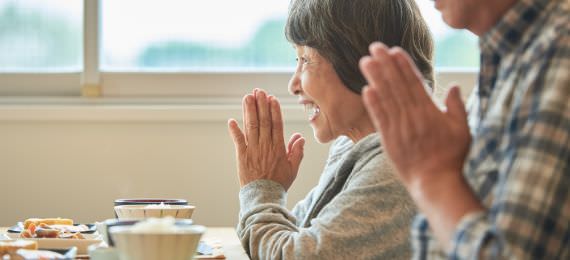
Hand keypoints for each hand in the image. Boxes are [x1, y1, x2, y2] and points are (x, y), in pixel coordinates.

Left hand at [228, 89, 304, 190]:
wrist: (264, 197)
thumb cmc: (279, 183)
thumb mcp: (293, 168)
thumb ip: (297, 152)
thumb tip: (299, 137)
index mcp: (278, 148)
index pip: (276, 125)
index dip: (274, 110)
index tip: (272, 99)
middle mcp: (265, 146)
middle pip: (263, 121)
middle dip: (261, 105)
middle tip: (259, 91)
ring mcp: (253, 150)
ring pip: (251, 127)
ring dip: (249, 111)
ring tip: (248, 98)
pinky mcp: (242, 156)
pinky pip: (238, 141)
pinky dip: (234, 130)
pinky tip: (232, 120)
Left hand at [359, 42, 470, 189]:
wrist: (434, 183)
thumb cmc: (451, 157)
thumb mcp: (462, 130)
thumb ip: (457, 107)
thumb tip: (453, 86)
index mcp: (430, 111)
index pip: (414, 82)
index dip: (403, 65)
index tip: (394, 51)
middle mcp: (413, 116)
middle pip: (397, 85)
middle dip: (385, 64)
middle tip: (374, 47)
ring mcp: (399, 128)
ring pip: (386, 98)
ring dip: (375, 78)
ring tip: (365, 61)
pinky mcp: (388, 140)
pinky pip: (379, 118)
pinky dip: (373, 104)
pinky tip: (366, 90)